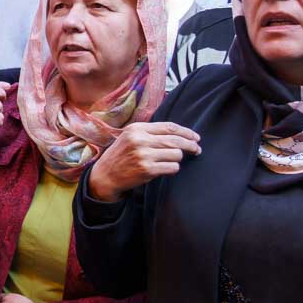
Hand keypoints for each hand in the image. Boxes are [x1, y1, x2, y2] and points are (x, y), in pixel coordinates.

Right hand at [85, 121, 201, 202]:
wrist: (105, 175)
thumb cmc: (121, 155)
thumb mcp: (130, 137)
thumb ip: (150, 132)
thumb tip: (180, 134)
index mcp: (137, 129)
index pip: (169, 127)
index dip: (186, 132)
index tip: (195, 137)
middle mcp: (140, 140)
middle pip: (175, 140)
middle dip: (190, 145)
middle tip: (197, 149)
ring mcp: (143, 155)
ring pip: (176, 154)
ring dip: (177, 159)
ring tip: (169, 161)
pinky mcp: (147, 170)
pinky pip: (172, 167)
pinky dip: (172, 168)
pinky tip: (164, 169)